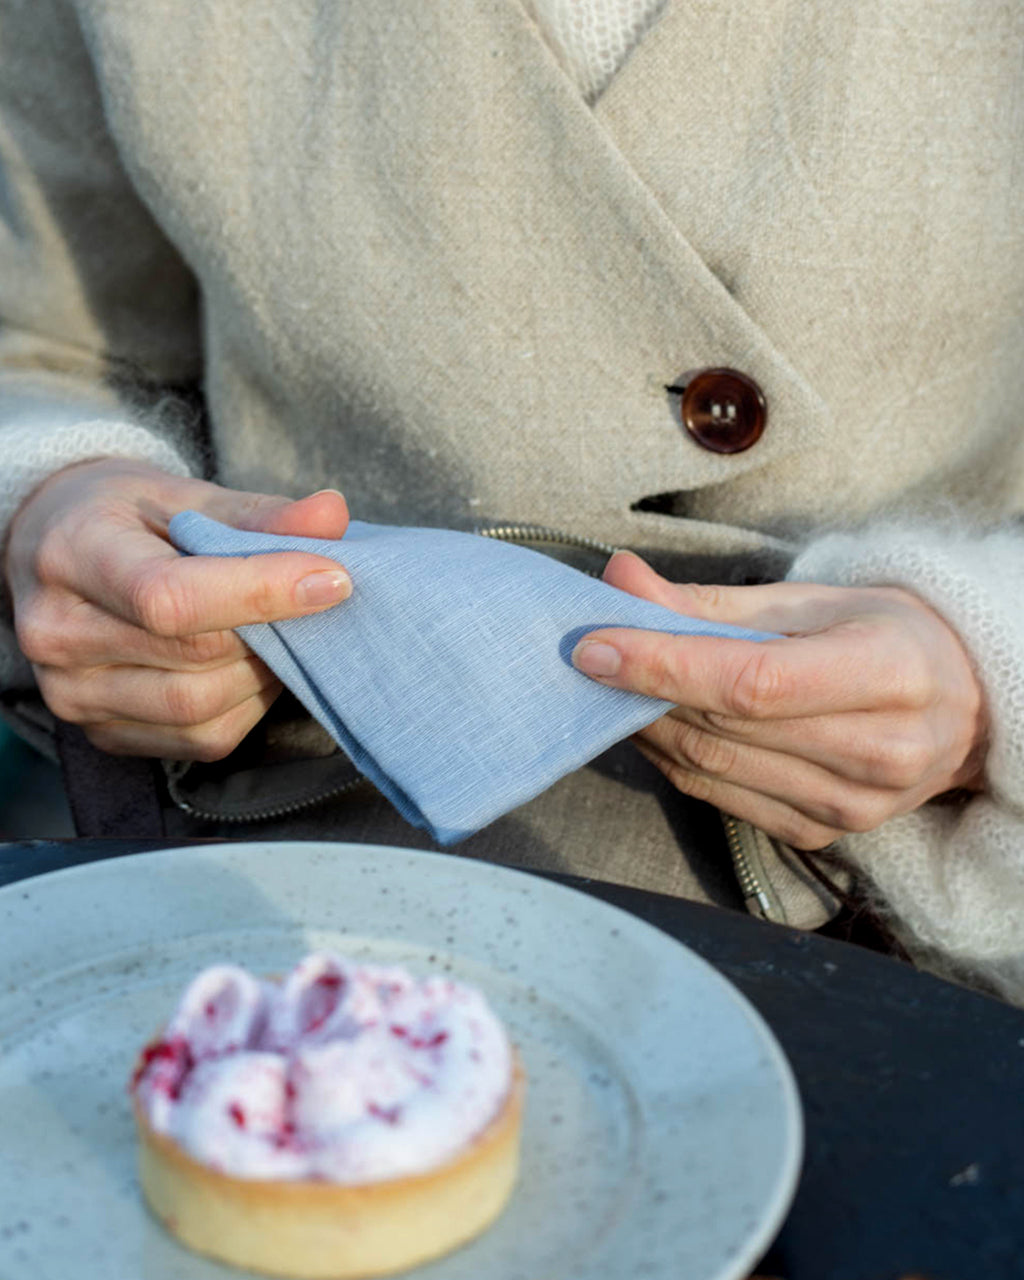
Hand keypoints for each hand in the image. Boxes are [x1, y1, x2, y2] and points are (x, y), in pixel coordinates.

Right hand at [5, 458, 351, 760]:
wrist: (59, 553)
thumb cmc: (128, 519)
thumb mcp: (189, 497)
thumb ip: (261, 515)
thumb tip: (331, 516)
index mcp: (73, 555)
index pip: (171, 597)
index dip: (262, 593)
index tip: (332, 578)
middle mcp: (59, 633)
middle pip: (196, 657)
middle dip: (273, 631)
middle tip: (312, 600)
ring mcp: (73, 693)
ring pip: (202, 707)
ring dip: (263, 674)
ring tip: (278, 632)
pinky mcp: (102, 733)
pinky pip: (201, 739)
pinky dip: (246, 706)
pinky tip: (249, 668)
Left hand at [571, 551, 987, 849]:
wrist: (959, 706)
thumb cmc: (884, 636)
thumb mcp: (811, 601)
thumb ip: (711, 602)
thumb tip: (620, 581)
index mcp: (889, 673)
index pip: (754, 682)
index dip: (665, 666)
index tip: (594, 645)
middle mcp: (878, 752)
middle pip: (723, 727)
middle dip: (641, 690)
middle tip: (590, 651)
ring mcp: (851, 806)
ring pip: (710, 767)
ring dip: (647, 725)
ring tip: (616, 684)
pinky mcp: (820, 833)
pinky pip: (717, 796)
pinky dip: (672, 758)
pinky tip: (655, 722)